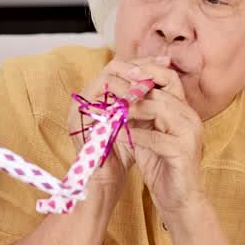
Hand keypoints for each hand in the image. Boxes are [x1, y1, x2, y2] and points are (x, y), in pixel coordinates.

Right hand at [69, 55, 168, 189]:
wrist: (106, 181)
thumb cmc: (122, 153)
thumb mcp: (136, 122)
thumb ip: (143, 102)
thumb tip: (165, 79)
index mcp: (98, 96)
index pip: (119, 67)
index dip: (143, 63)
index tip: (166, 63)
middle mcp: (86, 98)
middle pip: (112, 67)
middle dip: (140, 67)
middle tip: (162, 67)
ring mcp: (79, 109)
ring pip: (106, 79)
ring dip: (133, 80)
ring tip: (156, 83)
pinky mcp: (78, 122)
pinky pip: (101, 100)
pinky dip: (123, 98)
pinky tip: (144, 100)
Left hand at [121, 60, 204, 216]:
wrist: (180, 200)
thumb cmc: (163, 168)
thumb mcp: (148, 135)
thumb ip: (139, 116)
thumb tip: (116, 96)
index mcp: (184, 110)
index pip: (169, 78)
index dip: (146, 70)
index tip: (120, 70)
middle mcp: (191, 117)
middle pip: (163, 89)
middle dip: (133, 87)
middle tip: (109, 86)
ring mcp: (190, 134)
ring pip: (160, 108)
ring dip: (131, 107)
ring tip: (110, 108)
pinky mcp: (183, 151)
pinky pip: (155, 138)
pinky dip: (133, 135)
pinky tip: (115, 135)